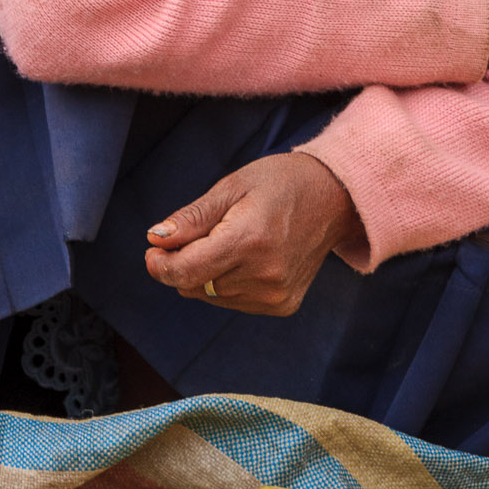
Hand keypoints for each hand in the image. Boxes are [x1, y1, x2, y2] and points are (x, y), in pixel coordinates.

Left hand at [144, 153, 357, 316]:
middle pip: (193, 285)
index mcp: (248, 240)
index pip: (185, 271)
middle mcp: (263, 275)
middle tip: (203, 232)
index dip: (160, 264)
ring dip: (207, 273)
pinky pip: (233, 302)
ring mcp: (275, 295)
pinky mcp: (282, 305)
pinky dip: (228, 283)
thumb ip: (192, 218)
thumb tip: (155, 240)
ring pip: (210, 295)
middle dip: (184, 262)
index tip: (154, 249)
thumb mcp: (232, 187)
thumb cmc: (280, 183)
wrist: (335, 199)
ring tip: (234, 241)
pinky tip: (249, 258)